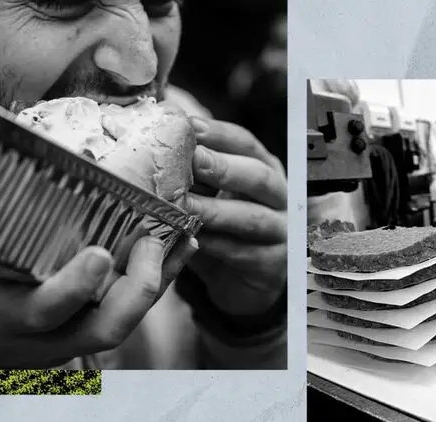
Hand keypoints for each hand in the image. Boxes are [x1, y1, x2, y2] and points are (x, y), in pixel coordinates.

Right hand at [0, 235, 197, 367]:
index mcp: (9, 311)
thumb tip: (33, 149)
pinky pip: (139, 311)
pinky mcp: (100, 330)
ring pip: (129, 322)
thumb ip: (3, 221)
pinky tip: (183, 246)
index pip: (42, 310)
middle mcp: (49, 335)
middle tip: (151, 244)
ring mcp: (79, 338)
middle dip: (136, 290)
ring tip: (181, 238)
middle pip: (103, 329)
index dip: (73, 289)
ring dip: (159, 280)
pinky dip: (164, 279)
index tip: (100, 255)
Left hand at [184, 117, 286, 315]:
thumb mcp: (211, 197)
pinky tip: (194, 240)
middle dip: (225, 167)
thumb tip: (155, 142)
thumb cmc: (222, 230)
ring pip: (253, 217)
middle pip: (258, 177)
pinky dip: (218, 246)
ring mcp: (281, 231)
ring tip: (187, 205)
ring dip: (218, 210)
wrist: (241, 281)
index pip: (246, 145)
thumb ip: (194, 175)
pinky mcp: (273, 264)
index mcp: (263, 170)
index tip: (191, 125)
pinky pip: (245, 253)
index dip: (220, 134)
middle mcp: (279, 198)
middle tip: (195, 160)